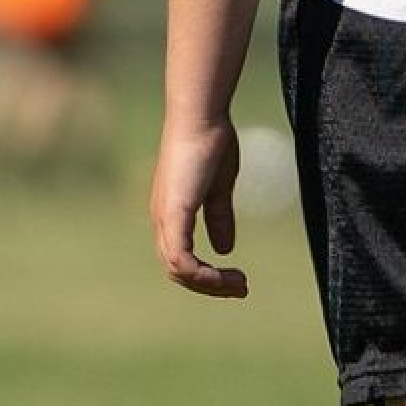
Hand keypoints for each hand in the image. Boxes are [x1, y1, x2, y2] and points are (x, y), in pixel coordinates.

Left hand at [150, 117, 244, 296]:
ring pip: (179, 270)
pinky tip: (225, 274)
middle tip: (242, 288)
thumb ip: (219, 217)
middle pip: (178, 271)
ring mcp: (165, 218)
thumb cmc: (211, 142)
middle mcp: (163, 220)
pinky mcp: (173, 214)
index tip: (238, 278)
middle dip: (211, 286)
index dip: (207, 275)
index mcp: (172, 214)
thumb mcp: (219, 188)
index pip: (182, 259)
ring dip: (211, 284)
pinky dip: (202, 274)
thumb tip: (225, 248)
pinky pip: (180, 259)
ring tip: (240, 284)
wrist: (201, 117)